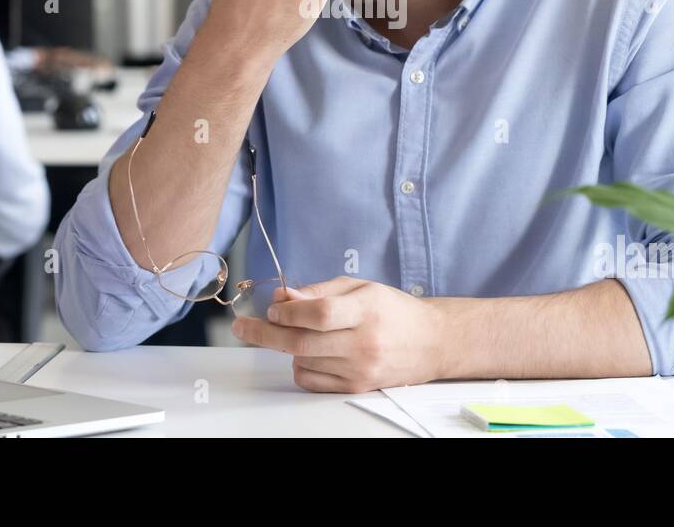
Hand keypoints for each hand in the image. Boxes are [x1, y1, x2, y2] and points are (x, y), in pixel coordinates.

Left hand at [231, 276, 447, 392]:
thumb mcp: (360, 287)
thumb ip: (320, 291)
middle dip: (265, 333)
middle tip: (242, 326)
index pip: (319, 314)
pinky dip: (299, 366)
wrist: (430, 342)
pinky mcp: (356, 387)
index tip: (273, 307)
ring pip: (302, 361)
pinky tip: (311, 352)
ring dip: (288, 346)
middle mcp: (364, 343)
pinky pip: (310, 380)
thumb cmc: (393, 310)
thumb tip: (282, 297)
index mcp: (367, 310)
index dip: (288, 311)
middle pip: (302, 342)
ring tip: (300, 333)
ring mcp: (360, 369)